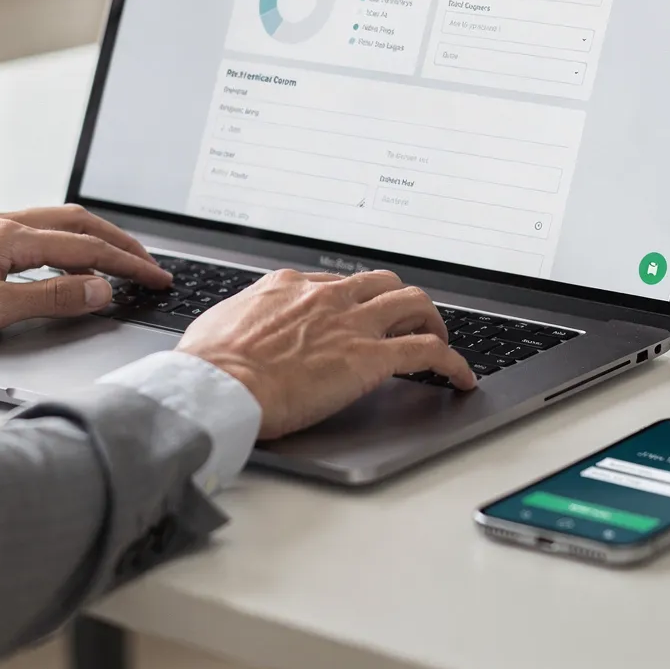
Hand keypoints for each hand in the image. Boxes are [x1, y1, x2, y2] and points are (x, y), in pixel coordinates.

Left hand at [0, 206, 172, 340]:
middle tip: (148, 263)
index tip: (157, 278)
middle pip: (78, 223)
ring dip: (92, 236)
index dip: (129, 264)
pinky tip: (56, 256)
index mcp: (12, 237)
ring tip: (114, 256)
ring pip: (55, 221)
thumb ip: (50, 299)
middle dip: (120, 241)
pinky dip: (62, 239)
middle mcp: (0, 222)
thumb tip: (99, 290)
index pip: (88, 248)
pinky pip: (31, 228)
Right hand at [177, 269, 476, 437]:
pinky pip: (428, 351)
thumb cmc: (209, 364)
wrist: (218, 385)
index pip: (337, 283)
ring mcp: (352, 324)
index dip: (354, 301)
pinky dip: (452, 362)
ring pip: (413, 304)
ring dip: (432, 321)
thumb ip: (244, 320)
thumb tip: (238, 330)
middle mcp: (327, 296)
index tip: (357, 316)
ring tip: (439, 340)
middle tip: (407, 322)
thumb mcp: (221, 323)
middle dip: (400, 301)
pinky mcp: (371, 358)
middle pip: (383, 284)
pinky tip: (460, 377)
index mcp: (290, 286)